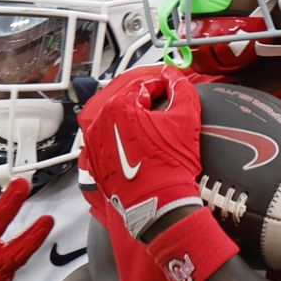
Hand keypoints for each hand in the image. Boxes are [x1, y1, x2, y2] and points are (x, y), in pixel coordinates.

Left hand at [77, 66, 202, 239]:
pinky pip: (104, 139)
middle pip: (123, 99)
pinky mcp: (94, 161)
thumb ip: (182, 89)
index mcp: (118, 107)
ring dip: (129, 114)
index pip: (143, 84)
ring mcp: (94, 143)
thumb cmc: (170, 166)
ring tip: (149, 120)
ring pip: (111, 118)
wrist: (158, 203)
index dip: (162, 84)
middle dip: (144, 97)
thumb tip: (175, 76)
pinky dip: (118, 135)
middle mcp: (100, 122)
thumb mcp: (186, 119)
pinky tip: (135, 140)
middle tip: (162, 101)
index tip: (172, 89)